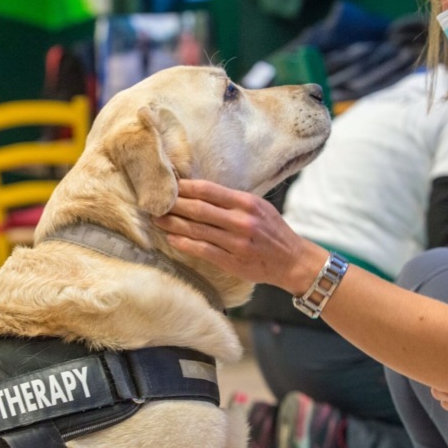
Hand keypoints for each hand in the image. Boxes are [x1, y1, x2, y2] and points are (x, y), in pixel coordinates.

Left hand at [153, 179, 324, 291]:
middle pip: (198, 209)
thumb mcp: (259, 207)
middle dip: (173, 205)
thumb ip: (233, 200)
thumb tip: (201, 192)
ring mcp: (236, 243)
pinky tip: (171, 239)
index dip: (184, 187)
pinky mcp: (232, 262)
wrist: (292, 260)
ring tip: (157, 220)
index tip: (168, 186)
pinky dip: (184, 244)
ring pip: (196, 230)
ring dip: (173, 224)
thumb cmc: (273, 231)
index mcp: (247, 203)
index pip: (208, 190)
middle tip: (155, 203)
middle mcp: (241, 221)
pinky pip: (203, 250)